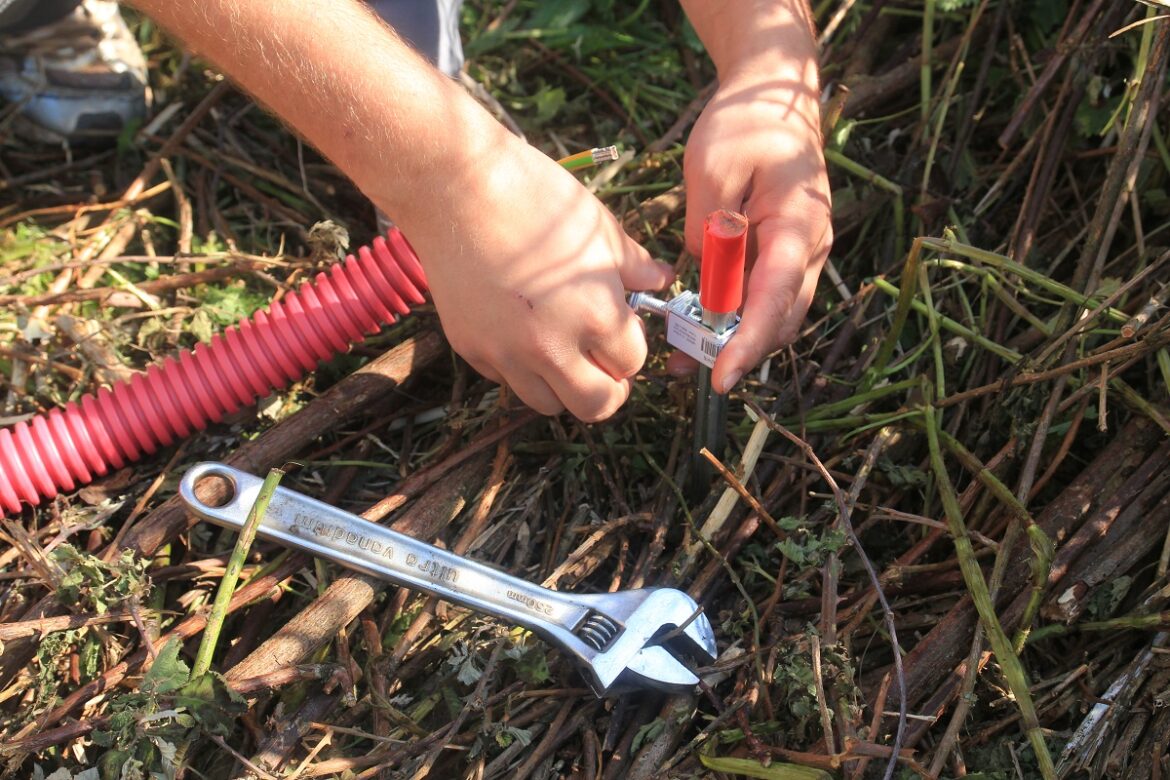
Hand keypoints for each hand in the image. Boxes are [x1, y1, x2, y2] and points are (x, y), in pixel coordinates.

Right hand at [399, 135, 673, 420]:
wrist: (456, 188)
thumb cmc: (534, 197)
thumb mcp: (598, 227)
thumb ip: (634, 264)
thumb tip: (660, 279)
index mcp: (596, 317)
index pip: (632, 363)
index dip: (631, 346)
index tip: (623, 328)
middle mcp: (551, 348)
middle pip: (596, 406)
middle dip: (609, 389)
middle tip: (604, 362)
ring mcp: (506, 353)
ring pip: (547, 404)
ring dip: (563, 385)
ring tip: (562, 349)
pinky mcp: (471, 348)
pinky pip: (506, 380)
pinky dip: (521, 368)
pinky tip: (521, 330)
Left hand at [674, 67, 831, 391]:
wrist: (773, 98)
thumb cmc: (745, 125)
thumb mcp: (711, 168)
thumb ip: (707, 228)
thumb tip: (705, 280)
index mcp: (797, 224)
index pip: (775, 296)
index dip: (748, 341)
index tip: (722, 376)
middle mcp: (809, 248)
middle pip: (779, 319)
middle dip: (737, 352)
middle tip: (687, 372)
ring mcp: (799, 255)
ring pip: (771, 316)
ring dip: (732, 340)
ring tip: (681, 360)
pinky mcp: (781, 257)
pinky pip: (759, 299)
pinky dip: (731, 319)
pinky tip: (692, 329)